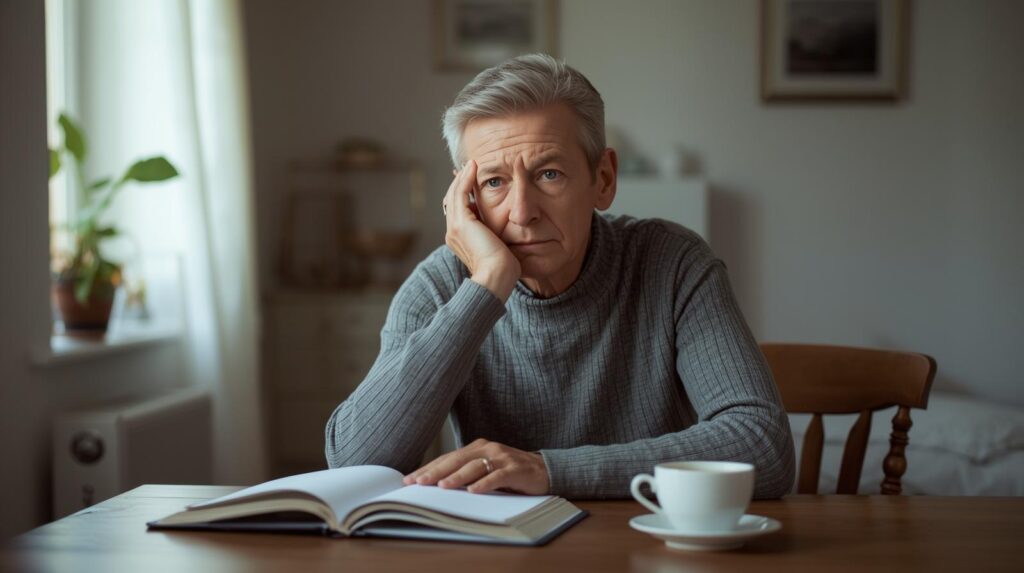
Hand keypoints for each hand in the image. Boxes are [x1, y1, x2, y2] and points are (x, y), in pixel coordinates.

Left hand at [402, 438, 549, 494]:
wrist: (545, 470)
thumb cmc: (510, 473)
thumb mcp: (486, 470)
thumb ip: (466, 473)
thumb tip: (436, 486)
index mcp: (477, 447)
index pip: (447, 458)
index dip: (428, 468)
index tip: (409, 480)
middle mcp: (487, 448)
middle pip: (457, 460)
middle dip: (436, 472)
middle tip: (419, 482)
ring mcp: (502, 457)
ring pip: (475, 466)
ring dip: (457, 477)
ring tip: (442, 486)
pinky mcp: (516, 469)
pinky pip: (498, 476)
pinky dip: (485, 483)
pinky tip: (474, 491)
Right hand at [443, 160, 519, 300]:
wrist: (496, 278)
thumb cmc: (503, 269)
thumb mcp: (499, 247)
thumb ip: (497, 236)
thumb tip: (507, 227)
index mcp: (459, 239)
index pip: (459, 211)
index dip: (464, 195)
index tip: (473, 181)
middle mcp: (452, 232)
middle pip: (453, 200)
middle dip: (461, 182)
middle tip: (470, 167)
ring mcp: (454, 227)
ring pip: (454, 194)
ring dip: (462, 177)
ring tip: (472, 164)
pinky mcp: (461, 222)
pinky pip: (460, 194)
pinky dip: (465, 179)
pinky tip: (473, 167)